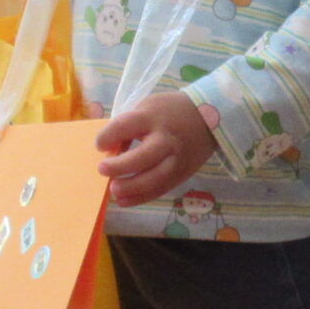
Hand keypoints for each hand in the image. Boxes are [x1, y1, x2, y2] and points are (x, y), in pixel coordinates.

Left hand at [97, 91, 216, 205]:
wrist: (209, 119)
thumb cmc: (170, 111)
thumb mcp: (147, 107)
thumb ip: (128, 126)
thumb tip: (108, 149)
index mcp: (153, 117)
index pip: (126, 127)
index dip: (108, 137)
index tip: (100, 145)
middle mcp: (166, 140)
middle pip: (143, 157)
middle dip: (120, 166)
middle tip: (102, 170)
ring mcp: (177, 160)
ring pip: (154, 179)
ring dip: (131, 188)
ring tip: (113, 190)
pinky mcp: (182, 174)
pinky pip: (160, 189)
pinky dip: (141, 197)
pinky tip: (124, 200)